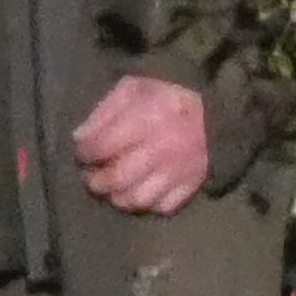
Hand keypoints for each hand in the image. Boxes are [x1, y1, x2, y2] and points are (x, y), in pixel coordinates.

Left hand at [73, 73, 209, 216]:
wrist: (216, 109)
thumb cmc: (167, 95)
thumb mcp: (133, 89)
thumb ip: (104, 112)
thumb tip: (79, 139)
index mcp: (145, 119)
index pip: (101, 146)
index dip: (84, 153)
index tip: (83, 153)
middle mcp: (161, 149)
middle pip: (116, 179)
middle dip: (95, 182)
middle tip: (91, 177)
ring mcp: (178, 171)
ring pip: (137, 199)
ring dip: (118, 198)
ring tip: (113, 189)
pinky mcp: (192, 184)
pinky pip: (163, 206)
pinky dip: (148, 204)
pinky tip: (140, 192)